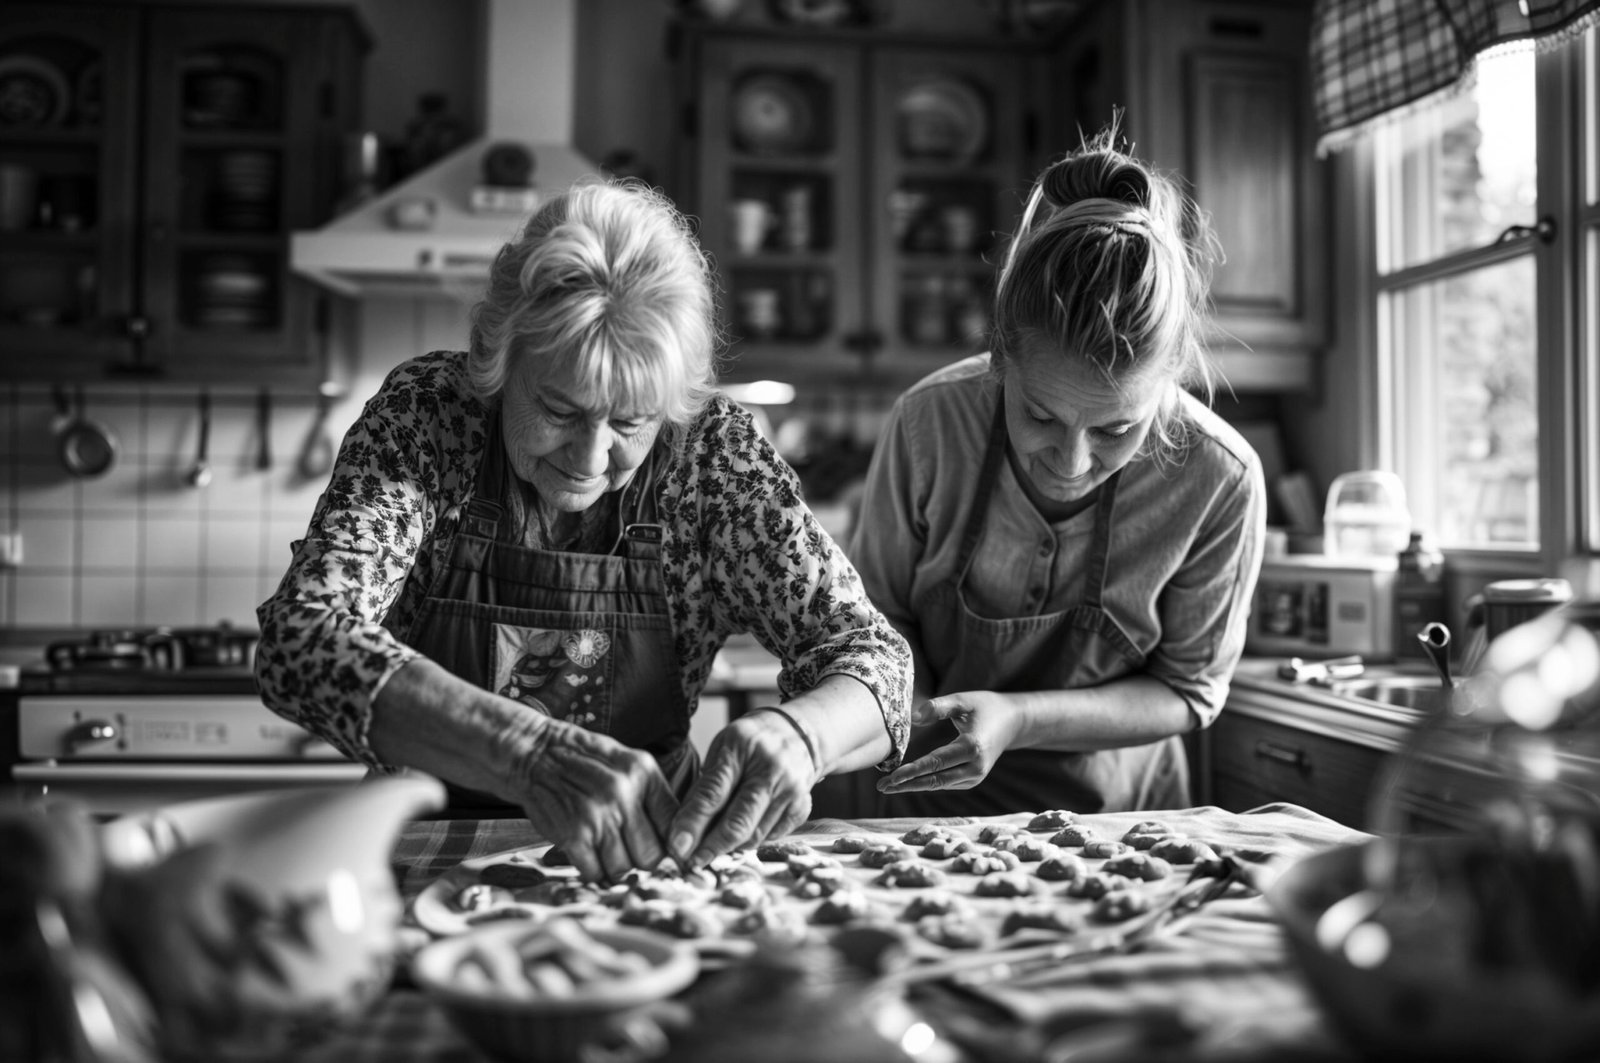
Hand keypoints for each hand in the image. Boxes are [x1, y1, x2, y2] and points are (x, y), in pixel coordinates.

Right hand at [508, 721, 679, 883]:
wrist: (534, 754)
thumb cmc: (583, 761)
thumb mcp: (627, 763)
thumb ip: (652, 796)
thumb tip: (678, 838)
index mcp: (642, 773)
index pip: (674, 825)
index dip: (671, 845)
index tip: (663, 851)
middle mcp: (623, 794)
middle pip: (651, 856)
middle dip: (642, 860)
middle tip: (629, 852)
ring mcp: (597, 816)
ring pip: (623, 869)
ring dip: (615, 867)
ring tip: (605, 849)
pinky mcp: (573, 835)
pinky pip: (595, 872)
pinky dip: (593, 870)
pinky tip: (588, 854)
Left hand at [667, 709, 815, 868]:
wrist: (797, 733)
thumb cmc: (750, 743)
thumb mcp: (721, 750)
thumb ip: (704, 787)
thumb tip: (683, 831)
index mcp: (741, 747)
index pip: (713, 794)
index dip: (692, 824)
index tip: (677, 848)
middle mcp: (770, 769)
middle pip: (738, 823)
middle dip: (710, 848)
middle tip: (691, 862)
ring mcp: (790, 789)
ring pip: (754, 836)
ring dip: (729, 848)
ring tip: (713, 847)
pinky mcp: (802, 807)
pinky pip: (771, 837)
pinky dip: (752, 841)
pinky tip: (742, 834)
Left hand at [876, 690, 1023, 793]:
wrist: (1012, 722)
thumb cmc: (984, 706)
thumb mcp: (963, 700)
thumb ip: (938, 706)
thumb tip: (913, 717)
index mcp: (973, 747)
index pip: (936, 763)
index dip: (912, 772)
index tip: (891, 778)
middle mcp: (975, 767)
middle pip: (935, 781)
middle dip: (907, 785)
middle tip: (881, 787)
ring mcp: (976, 776)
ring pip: (940, 785)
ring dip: (913, 786)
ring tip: (888, 786)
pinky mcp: (973, 780)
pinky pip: (946, 783)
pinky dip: (926, 783)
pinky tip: (907, 782)